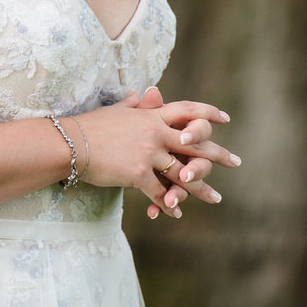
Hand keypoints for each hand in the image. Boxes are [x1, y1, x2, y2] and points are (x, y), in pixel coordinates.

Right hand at [73, 88, 238, 220]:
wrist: (70, 143)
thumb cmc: (90, 126)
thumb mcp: (115, 110)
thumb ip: (133, 105)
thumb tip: (139, 94)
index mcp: (151, 116)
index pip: (187, 111)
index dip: (207, 114)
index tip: (225, 119)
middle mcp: (155, 133)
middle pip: (194, 143)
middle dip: (217, 154)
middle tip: (235, 162)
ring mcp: (148, 154)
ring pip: (182, 174)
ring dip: (200, 189)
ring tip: (216, 198)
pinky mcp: (137, 174)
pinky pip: (159, 192)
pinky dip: (169, 204)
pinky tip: (176, 212)